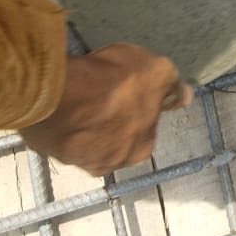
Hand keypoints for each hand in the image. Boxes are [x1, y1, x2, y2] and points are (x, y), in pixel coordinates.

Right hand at [19, 43, 192, 176]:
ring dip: (87, 119)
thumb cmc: (116, 85)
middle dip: (113, 116)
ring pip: (88, 136)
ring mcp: (77, 160)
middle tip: (104, 89)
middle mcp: (111, 163)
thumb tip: (185, 95)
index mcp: (140, 149)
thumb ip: (171, 84)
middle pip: (117, 135)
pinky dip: (65, 118)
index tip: (130, 87)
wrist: (60, 97)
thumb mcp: (156, 72)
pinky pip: (63, 132)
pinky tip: (63, 99)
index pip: (146, 127)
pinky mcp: (50, 150)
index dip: (141, 104)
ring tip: (81, 91)